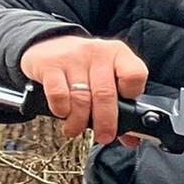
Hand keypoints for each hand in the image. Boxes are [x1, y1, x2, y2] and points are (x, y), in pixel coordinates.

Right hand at [20, 35, 147, 145]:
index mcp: (119, 54)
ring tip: (76, 130)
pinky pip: (58, 94)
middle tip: (103, 137)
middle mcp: (98, 53)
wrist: (49, 43)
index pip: (135, 75)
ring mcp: (73, 57)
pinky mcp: (50, 65)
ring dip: (80, 121)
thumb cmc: (85, 66)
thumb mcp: (107, 76)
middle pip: (106, 94)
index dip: (132, 95)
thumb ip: (122, 104)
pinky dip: (62, 110)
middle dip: (106, 122)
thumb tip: (131, 139)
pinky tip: (62, 114)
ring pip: (81, 97)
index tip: (125, 109)